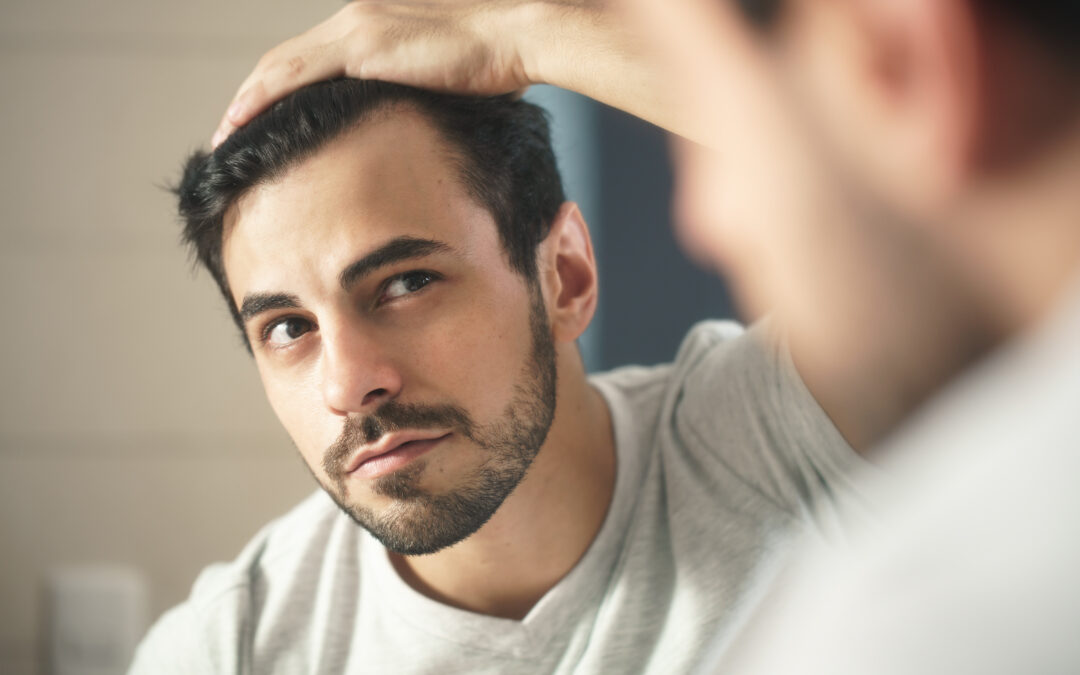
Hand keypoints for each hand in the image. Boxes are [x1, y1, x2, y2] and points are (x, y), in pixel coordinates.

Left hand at [213, 0, 539, 146]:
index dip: (281, 91)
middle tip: (231, 131)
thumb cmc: (497, 65)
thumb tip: (414, 131)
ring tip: (225, 133)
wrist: (518, 37)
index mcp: (373, 26)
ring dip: (246, 101)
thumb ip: (419, 97)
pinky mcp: (362, 46)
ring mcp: (356, 29)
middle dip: (253, 96)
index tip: (265, 121)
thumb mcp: (447, 84)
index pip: (312, 60)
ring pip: (280, 66)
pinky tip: (240, 122)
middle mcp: (356, 19)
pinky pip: (294, 76)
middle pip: (286, 60)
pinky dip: (261, 99)